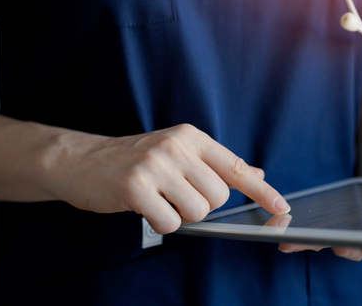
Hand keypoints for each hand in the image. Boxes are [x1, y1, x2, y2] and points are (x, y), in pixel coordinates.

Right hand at [46, 123, 290, 233]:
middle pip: (218, 197)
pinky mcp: (136, 188)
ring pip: (197, 212)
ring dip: (180, 216)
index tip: (281, 207)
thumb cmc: (133, 159)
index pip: (235, 167)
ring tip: (159, 200)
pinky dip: (161, 223)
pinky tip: (144, 208)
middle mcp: (176, 147)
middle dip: (201, 205)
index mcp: (191, 137)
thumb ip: (215, 164)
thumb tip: (257, 174)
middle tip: (174, 195)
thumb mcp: (177, 152)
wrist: (80, 160)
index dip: (261, 190)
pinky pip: (170, 223)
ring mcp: (155, 166)